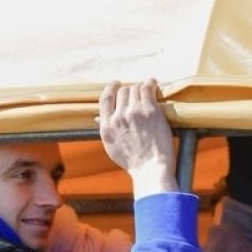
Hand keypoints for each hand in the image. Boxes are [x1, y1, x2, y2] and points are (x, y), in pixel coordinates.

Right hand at [99, 79, 175, 196]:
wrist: (150, 169)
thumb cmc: (133, 161)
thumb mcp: (111, 146)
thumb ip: (106, 129)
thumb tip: (98, 118)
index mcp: (106, 126)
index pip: (105, 99)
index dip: (111, 88)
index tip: (116, 84)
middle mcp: (118, 117)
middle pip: (122, 92)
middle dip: (130, 91)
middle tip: (138, 93)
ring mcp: (134, 113)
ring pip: (135, 89)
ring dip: (141, 87)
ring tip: (147, 88)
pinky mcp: (150, 111)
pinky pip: (148, 89)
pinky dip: (150, 83)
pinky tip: (153, 83)